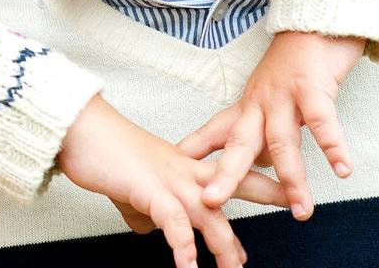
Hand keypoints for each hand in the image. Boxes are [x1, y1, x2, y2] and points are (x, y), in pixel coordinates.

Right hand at [58, 95, 287, 267]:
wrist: (78, 127)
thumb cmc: (101, 150)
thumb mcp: (130, 184)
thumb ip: (146, 206)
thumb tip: (148, 229)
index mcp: (183, 163)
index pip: (229, 171)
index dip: (257, 181)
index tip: (283, 192)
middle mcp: (184, 169)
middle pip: (239, 181)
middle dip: (271, 194)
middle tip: (299, 207)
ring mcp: (170, 180)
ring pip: (212, 215)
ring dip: (226, 247)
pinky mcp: (151, 191)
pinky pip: (174, 225)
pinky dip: (183, 250)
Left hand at [179, 31, 362, 219]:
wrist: (314, 22)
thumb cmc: (292, 67)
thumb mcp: (268, 102)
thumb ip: (260, 134)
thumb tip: (252, 169)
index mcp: (245, 108)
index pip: (213, 136)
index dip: (192, 158)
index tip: (174, 179)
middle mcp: (258, 103)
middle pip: (237, 143)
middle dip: (225, 175)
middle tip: (211, 203)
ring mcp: (283, 94)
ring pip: (282, 140)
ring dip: (292, 177)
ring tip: (301, 211)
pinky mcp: (312, 86)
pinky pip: (323, 120)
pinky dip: (333, 146)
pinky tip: (342, 170)